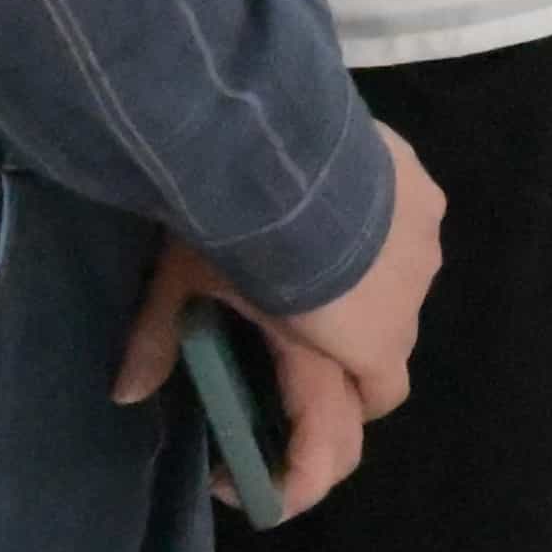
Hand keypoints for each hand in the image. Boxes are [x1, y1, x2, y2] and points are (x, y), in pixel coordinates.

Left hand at [110, 121, 445, 518]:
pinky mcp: (427, 196)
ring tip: (319, 250)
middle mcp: (405, 305)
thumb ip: (161, 341)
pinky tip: (345, 195)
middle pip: (392, 345)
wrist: (282, 141)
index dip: (357, 409)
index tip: (308, 411)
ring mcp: (423, 247)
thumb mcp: (186, 285)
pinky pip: (412, 226)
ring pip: (405, 282)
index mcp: (358, 343)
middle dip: (354, 345)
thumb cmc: (239, 235)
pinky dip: (385, 226)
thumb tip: (124, 394)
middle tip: (298, 319)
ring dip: (370, 283)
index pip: (379, 399)